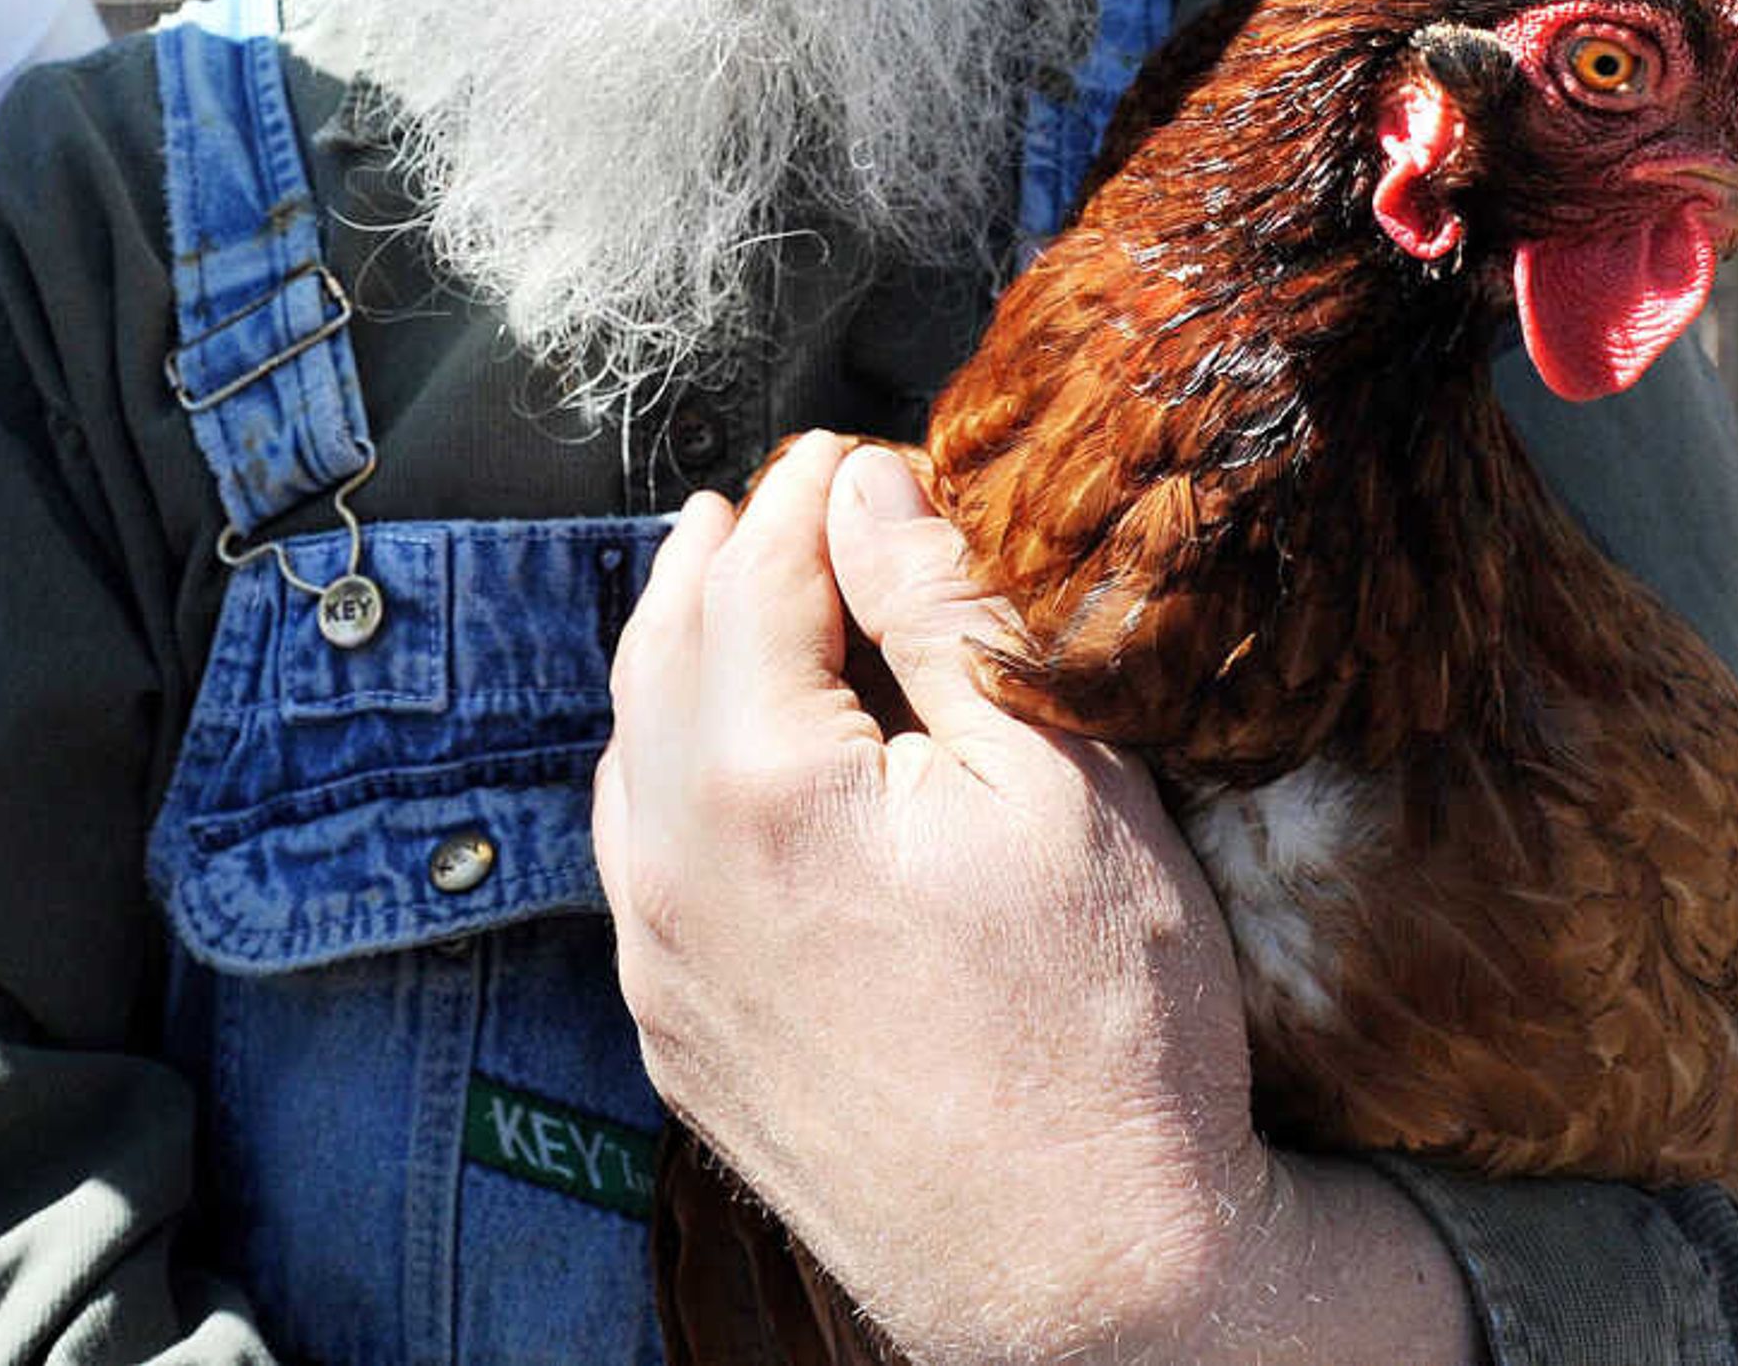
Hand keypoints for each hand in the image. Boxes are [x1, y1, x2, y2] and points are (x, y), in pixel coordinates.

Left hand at [594, 434, 1466, 1365]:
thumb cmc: (1106, 1036)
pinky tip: (720, 754)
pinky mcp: (675, 1035)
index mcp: (759, 778)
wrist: (1087, 1286)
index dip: (815, 489)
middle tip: (789, 499)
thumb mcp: (1064, 785)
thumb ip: (947, 617)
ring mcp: (661, 960)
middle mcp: (673, 862)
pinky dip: (668, 771)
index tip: (864, 455)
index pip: (757, 565)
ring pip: (630, 751)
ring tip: (737, 593)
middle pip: (665, 642)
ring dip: (682, 654)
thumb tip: (872, 492)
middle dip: (729, 551)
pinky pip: (638, 860)